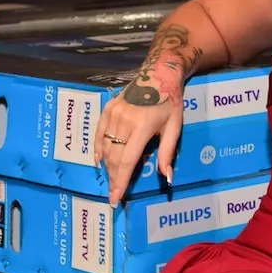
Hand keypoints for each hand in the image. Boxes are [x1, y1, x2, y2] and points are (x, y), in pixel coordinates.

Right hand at [94, 71, 184, 205]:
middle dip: (113, 178)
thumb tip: (167, 178)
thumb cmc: (170, 102)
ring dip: (107, 165)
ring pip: (105, 147)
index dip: (121, 181)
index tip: (116, 197)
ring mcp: (114, 114)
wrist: (159, 74)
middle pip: (114, 157)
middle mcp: (124, 121)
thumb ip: (167, 153)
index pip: (128, 161)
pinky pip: (99, 132)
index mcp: (142, 127)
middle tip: (113, 195)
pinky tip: (99, 160)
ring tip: (111, 179)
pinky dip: (97, 148)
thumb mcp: (174, 127)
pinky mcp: (108, 108)